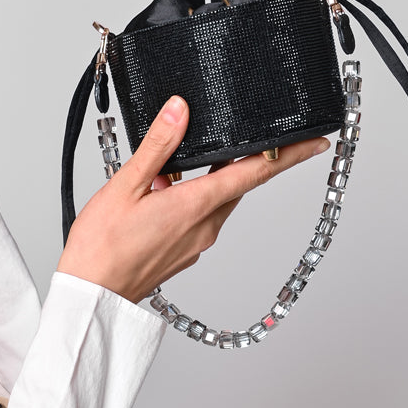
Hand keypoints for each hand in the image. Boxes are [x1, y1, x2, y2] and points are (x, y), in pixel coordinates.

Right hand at [57, 97, 330, 303]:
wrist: (91, 296)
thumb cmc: (101, 248)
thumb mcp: (125, 185)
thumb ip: (157, 146)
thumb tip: (180, 111)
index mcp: (196, 205)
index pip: (256, 172)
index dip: (289, 154)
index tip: (316, 142)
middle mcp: (205, 227)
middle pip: (234, 183)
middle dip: (231, 160)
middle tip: (217, 141)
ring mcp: (196, 244)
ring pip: (213, 200)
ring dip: (199, 182)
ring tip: (157, 177)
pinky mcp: (183, 255)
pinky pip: (197, 219)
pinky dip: (186, 202)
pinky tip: (154, 199)